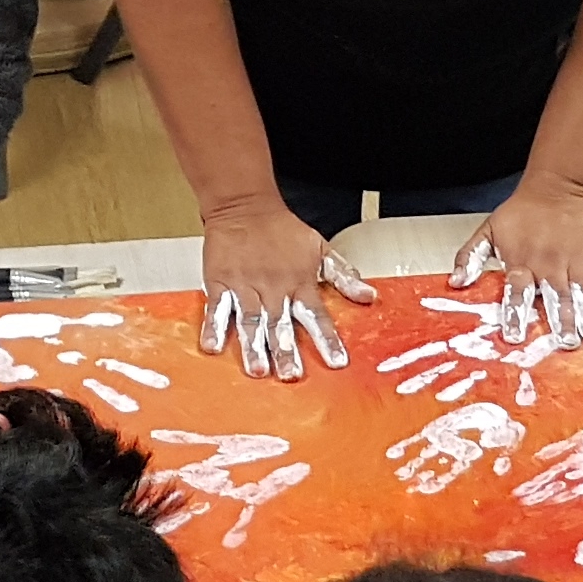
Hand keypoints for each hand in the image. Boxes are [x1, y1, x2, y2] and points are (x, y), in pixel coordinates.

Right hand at [199, 198, 376, 380]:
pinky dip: (214, 327)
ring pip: (251, 320)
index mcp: (299, 282)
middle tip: (290, 375)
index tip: (336, 362)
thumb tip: (369, 296)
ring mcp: (245, 285)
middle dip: (286, 351)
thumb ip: (343, 276)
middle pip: (281, 324)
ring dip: (254, 346)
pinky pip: (217, 308)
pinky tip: (213, 346)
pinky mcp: (221, 281)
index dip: (327, 339)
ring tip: (257, 370)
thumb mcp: (320, 249)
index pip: (317, 316)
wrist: (244, 205)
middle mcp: (274, 287)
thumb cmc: (281, 229)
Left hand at [449, 175, 582, 349]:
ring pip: (582, 291)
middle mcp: (549, 265)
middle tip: (565, 344)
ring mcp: (575, 260)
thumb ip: (470, 257)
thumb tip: (455, 282)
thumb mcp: (487, 231)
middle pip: (555, 297)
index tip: (514, 336)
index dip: (515, 314)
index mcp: (521, 262)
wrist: (557, 187)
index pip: (517, 293)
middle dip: (561, 322)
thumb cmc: (520, 212)